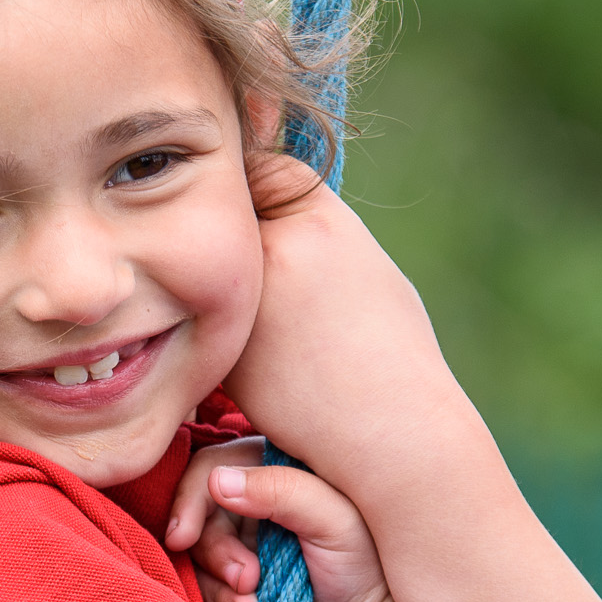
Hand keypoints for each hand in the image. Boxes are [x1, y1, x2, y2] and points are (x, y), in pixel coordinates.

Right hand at [165, 441, 394, 601]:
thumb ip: (282, 491)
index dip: (190, 501)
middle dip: (217, 557)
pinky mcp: (238, 587)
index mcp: (278, 474)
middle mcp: (256, 507)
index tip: (184, 539)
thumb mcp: (335, 521)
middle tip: (248, 582)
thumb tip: (217, 480)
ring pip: (198, 562)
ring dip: (219, 592)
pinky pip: (206, 595)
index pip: (212, 469)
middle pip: (201, 521)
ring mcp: (244, 549)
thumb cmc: (363, 570)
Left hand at [223, 155, 462, 475]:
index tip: (262, 201)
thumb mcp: (369, 270)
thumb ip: (317, 235)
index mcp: (319, 223)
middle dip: (235, 228)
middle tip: (251, 254)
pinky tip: (270, 355)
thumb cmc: (392, 353)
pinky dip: (223, 327)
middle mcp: (272, 253)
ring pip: (210, 268)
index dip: (260, 181)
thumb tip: (276, 219)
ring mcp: (241, 302)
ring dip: (220, 277)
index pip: (265, 168)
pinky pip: (209, 318)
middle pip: (229, 214)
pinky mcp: (222, 348)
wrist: (389, 434)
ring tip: (276, 317)